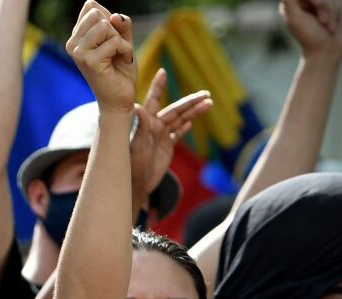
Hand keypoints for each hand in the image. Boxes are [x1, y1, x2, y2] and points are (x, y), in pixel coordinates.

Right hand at [67, 1, 135, 114]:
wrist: (120, 99)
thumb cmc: (120, 70)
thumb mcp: (123, 40)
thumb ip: (121, 24)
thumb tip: (114, 17)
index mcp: (76, 37)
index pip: (91, 6)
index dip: (109, 19)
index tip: (111, 40)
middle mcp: (72, 44)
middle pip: (97, 14)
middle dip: (114, 30)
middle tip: (115, 50)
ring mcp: (78, 53)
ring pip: (105, 26)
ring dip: (120, 40)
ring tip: (118, 56)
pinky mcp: (89, 62)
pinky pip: (114, 41)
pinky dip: (126, 50)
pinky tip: (123, 61)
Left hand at [130, 69, 211, 202]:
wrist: (137, 183)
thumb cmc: (133, 164)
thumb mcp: (137, 145)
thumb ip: (140, 126)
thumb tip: (137, 106)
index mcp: (147, 122)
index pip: (154, 99)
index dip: (158, 86)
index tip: (162, 72)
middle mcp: (154, 126)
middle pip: (176, 110)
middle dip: (190, 101)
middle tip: (205, 93)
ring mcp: (161, 136)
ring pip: (180, 120)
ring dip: (194, 112)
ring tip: (209, 103)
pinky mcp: (166, 147)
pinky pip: (177, 134)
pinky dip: (185, 127)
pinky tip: (191, 122)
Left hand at [281, 0, 341, 58]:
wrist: (328, 51)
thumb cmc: (310, 37)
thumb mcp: (296, 19)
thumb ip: (290, 1)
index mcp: (290, 4)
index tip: (316, 4)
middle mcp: (302, 2)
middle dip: (324, 7)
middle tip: (323, 23)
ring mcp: (316, 4)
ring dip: (332, 13)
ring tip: (327, 26)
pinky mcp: (329, 7)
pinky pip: (338, 2)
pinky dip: (337, 14)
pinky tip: (332, 25)